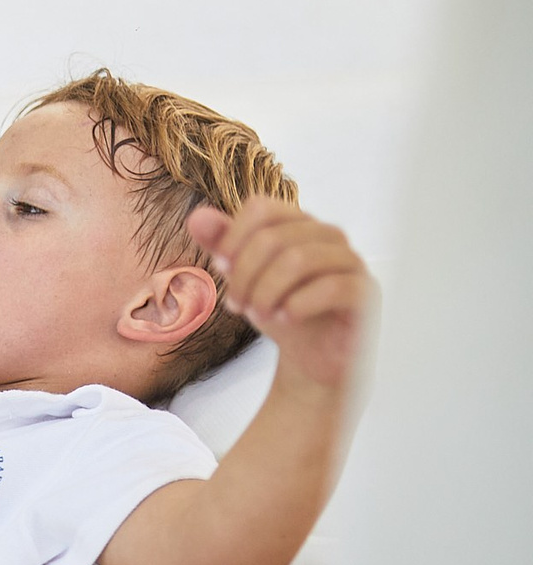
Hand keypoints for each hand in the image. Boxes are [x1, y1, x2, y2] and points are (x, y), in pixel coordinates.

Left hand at [188, 199, 372, 390]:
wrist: (310, 357)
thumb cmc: (278, 309)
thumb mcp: (243, 278)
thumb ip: (223, 245)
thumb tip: (198, 216)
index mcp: (298, 224)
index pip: (261, 207)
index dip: (233, 238)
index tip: (221, 268)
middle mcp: (328, 235)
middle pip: (274, 237)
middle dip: (244, 275)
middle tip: (235, 305)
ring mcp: (350, 262)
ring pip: (300, 259)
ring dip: (266, 292)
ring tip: (257, 314)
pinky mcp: (366, 292)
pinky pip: (333, 286)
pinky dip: (298, 304)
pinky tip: (283, 318)